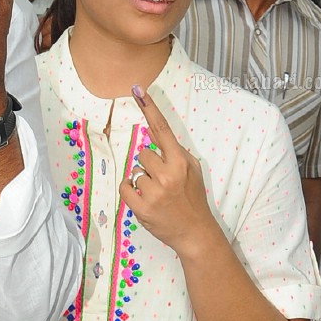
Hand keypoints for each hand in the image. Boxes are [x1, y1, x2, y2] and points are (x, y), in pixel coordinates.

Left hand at [118, 85, 213, 257]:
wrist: (195, 231)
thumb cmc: (192, 197)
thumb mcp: (191, 170)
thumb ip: (174, 153)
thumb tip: (153, 135)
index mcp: (180, 162)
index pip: (162, 129)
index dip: (150, 108)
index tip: (138, 89)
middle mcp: (167, 174)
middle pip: (143, 153)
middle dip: (150, 165)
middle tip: (163, 181)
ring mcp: (154, 191)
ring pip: (136, 171)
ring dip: (143, 180)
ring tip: (158, 193)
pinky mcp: (142, 207)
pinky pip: (126, 187)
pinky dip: (132, 191)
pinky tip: (146, 199)